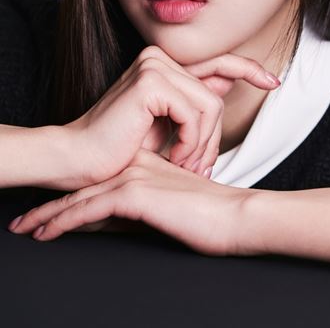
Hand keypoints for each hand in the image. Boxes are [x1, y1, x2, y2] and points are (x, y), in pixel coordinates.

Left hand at [8, 148, 258, 256]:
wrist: (237, 215)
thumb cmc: (214, 213)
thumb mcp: (175, 204)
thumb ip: (147, 204)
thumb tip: (116, 219)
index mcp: (148, 165)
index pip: (101, 180)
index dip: (73, 195)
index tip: (49, 212)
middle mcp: (137, 167)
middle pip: (85, 186)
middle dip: (52, 204)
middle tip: (25, 221)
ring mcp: (136, 178)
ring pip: (81, 198)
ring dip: (49, 214)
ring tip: (26, 228)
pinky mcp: (136, 194)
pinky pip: (90, 210)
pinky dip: (65, 221)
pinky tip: (47, 232)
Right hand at [62, 45, 279, 187]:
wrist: (79, 160)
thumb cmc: (120, 148)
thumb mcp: (166, 124)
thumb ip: (194, 102)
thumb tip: (231, 82)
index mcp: (164, 65)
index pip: (218, 62)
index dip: (249, 69)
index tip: (273, 81)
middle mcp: (159, 58)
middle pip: (216, 95)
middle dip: (214, 137)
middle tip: (200, 167)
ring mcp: (154, 66)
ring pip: (210, 106)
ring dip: (202, 144)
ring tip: (185, 165)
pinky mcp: (151, 82)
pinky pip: (194, 114)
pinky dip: (190, 142)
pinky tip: (175, 156)